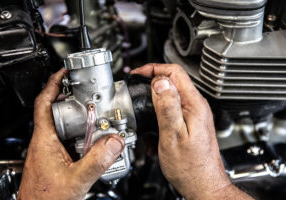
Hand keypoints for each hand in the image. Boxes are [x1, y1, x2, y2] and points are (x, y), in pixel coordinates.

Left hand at [17, 68, 124, 199]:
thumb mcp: (76, 180)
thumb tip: (115, 141)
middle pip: (57, 110)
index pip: (45, 102)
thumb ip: (97, 161)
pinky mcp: (55, 157)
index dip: (54, 83)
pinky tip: (93, 141)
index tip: (66, 72)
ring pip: (65, 124)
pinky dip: (81, 134)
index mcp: (45, 140)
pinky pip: (69, 138)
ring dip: (80, 117)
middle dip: (72, 98)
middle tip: (88, 93)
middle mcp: (45, 141)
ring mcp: (50, 149)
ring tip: (95, 115)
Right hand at [131, 64, 251, 198]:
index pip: (174, 72)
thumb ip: (167, 106)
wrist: (202, 184)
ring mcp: (193, 114)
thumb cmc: (190, 167)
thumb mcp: (173, 135)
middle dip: (151, 82)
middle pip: (172, 82)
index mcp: (194, 105)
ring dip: (153, 101)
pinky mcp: (190, 123)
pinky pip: (171, 111)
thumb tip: (159, 82)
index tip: (138, 74)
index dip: (153, 69)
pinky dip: (158, 115)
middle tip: (136, 88)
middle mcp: (196, 106)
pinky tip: (152, 129)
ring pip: (170, 96)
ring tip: (141, 110)